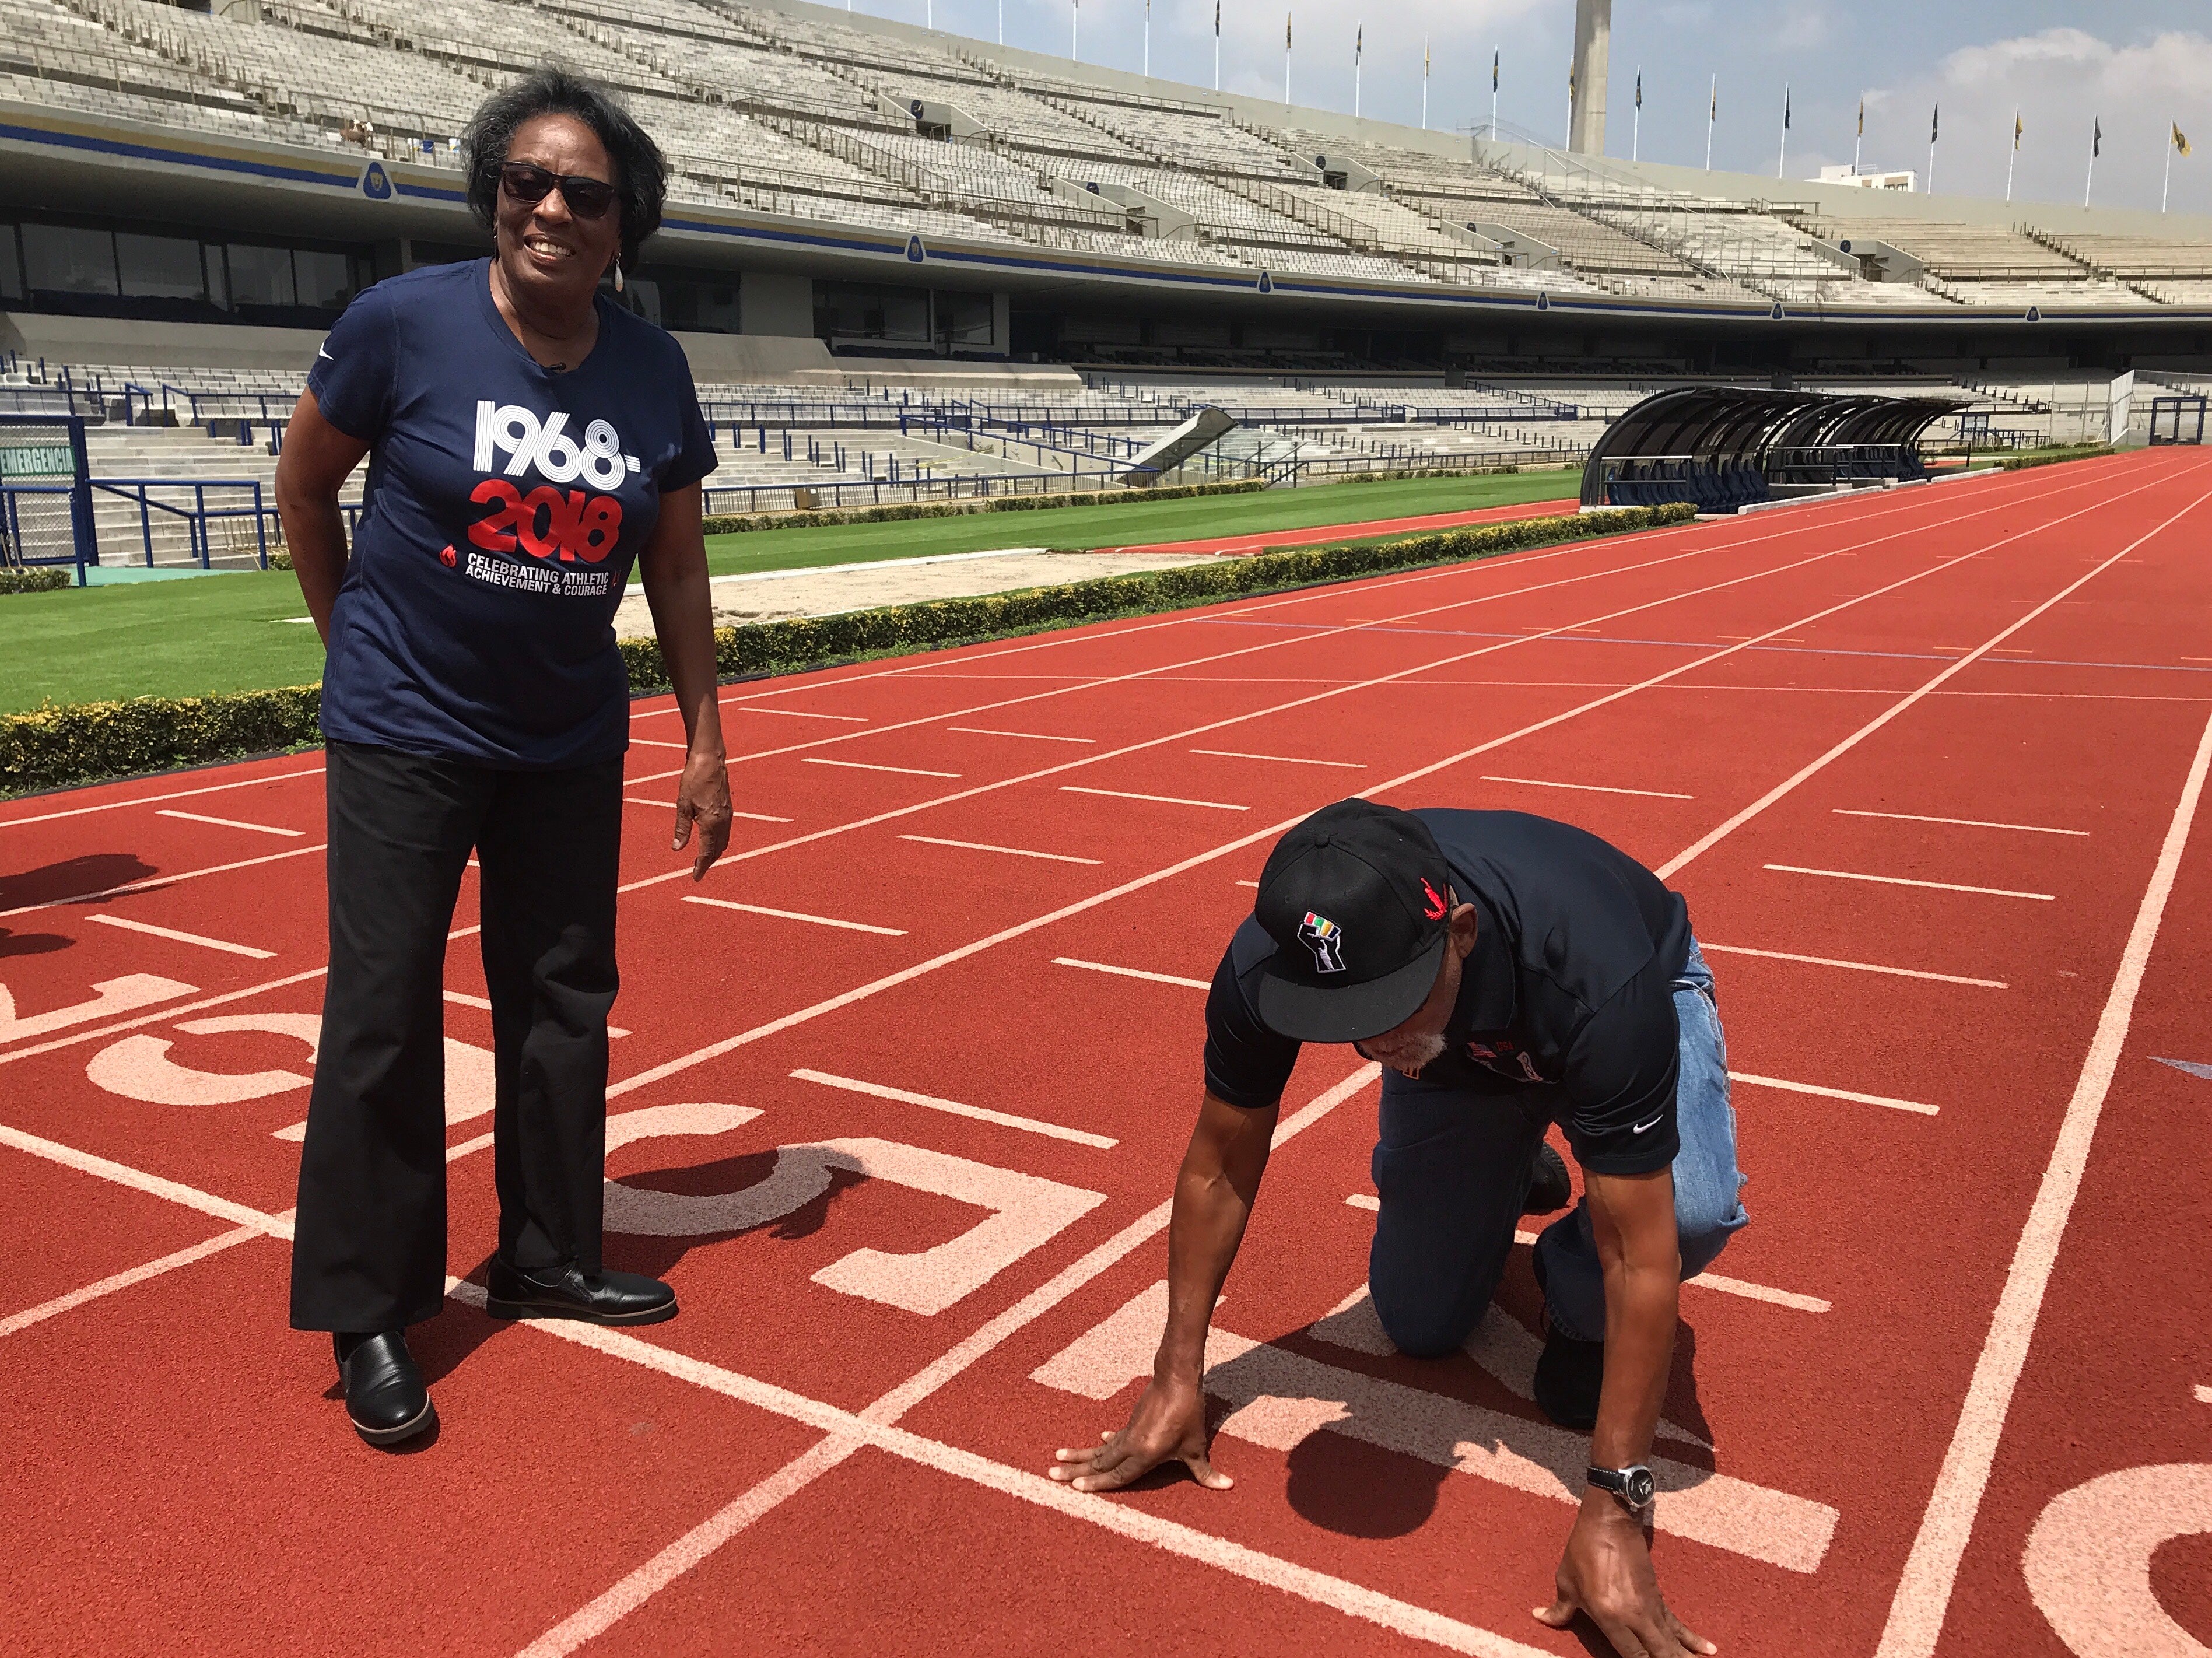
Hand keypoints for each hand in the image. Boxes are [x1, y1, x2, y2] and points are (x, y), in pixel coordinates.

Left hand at [671, 745, 731, 880]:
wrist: (710, 760)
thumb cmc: (694, 780)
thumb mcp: (682, 805)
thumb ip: (681, 829)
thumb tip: (677, 849)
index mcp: (712, 823)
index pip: (707, 852)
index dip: (701, 867)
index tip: (695, 878)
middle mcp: (724, 822)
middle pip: (718, 850)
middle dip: (708, 862)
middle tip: (697, 870)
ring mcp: (729, 815)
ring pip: (724, 842)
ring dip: (714, 853)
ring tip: (702, 858)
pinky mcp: (729, 809)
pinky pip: (726, 832)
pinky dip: (719, 841)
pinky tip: (710, 840)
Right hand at [1048, 1376, 1231, 1493]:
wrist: (1177, 1378)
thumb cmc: (1188, 1414)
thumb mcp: (1196, 1447)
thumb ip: (1206, 1472)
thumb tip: (1228, 1486)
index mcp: (1144, 1454)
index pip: (1116, 1475)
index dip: (1096, 1483)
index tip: (1074, 1487)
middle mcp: (1130, 1445)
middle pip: (1098, 1462)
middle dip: (1074, 1471)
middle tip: (1050, 1476)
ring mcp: (1128, 1432)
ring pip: (1099, 1449)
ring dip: (1078, 1456)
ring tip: (1056, 1459)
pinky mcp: (1131, 1422)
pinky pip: (1111, 1439)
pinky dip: (1100, 1444)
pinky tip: (1096, 1441)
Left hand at [1535, 1496, 1714, 1657]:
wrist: (1609, 1519)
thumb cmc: (1583, 1550)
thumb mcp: (1566, 1580)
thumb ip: (1559, 1609)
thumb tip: (1539, 1618)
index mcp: (1609, 1616)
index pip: (1632, 1656)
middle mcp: (1634, 1616)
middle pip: (1659, 1654)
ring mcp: (1649, 1607)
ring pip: (1671, 1643)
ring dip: (1683, 1657)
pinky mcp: (1658, 1597)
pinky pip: (1677, 1625)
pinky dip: (1692, 1639)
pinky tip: (1709, 1649)